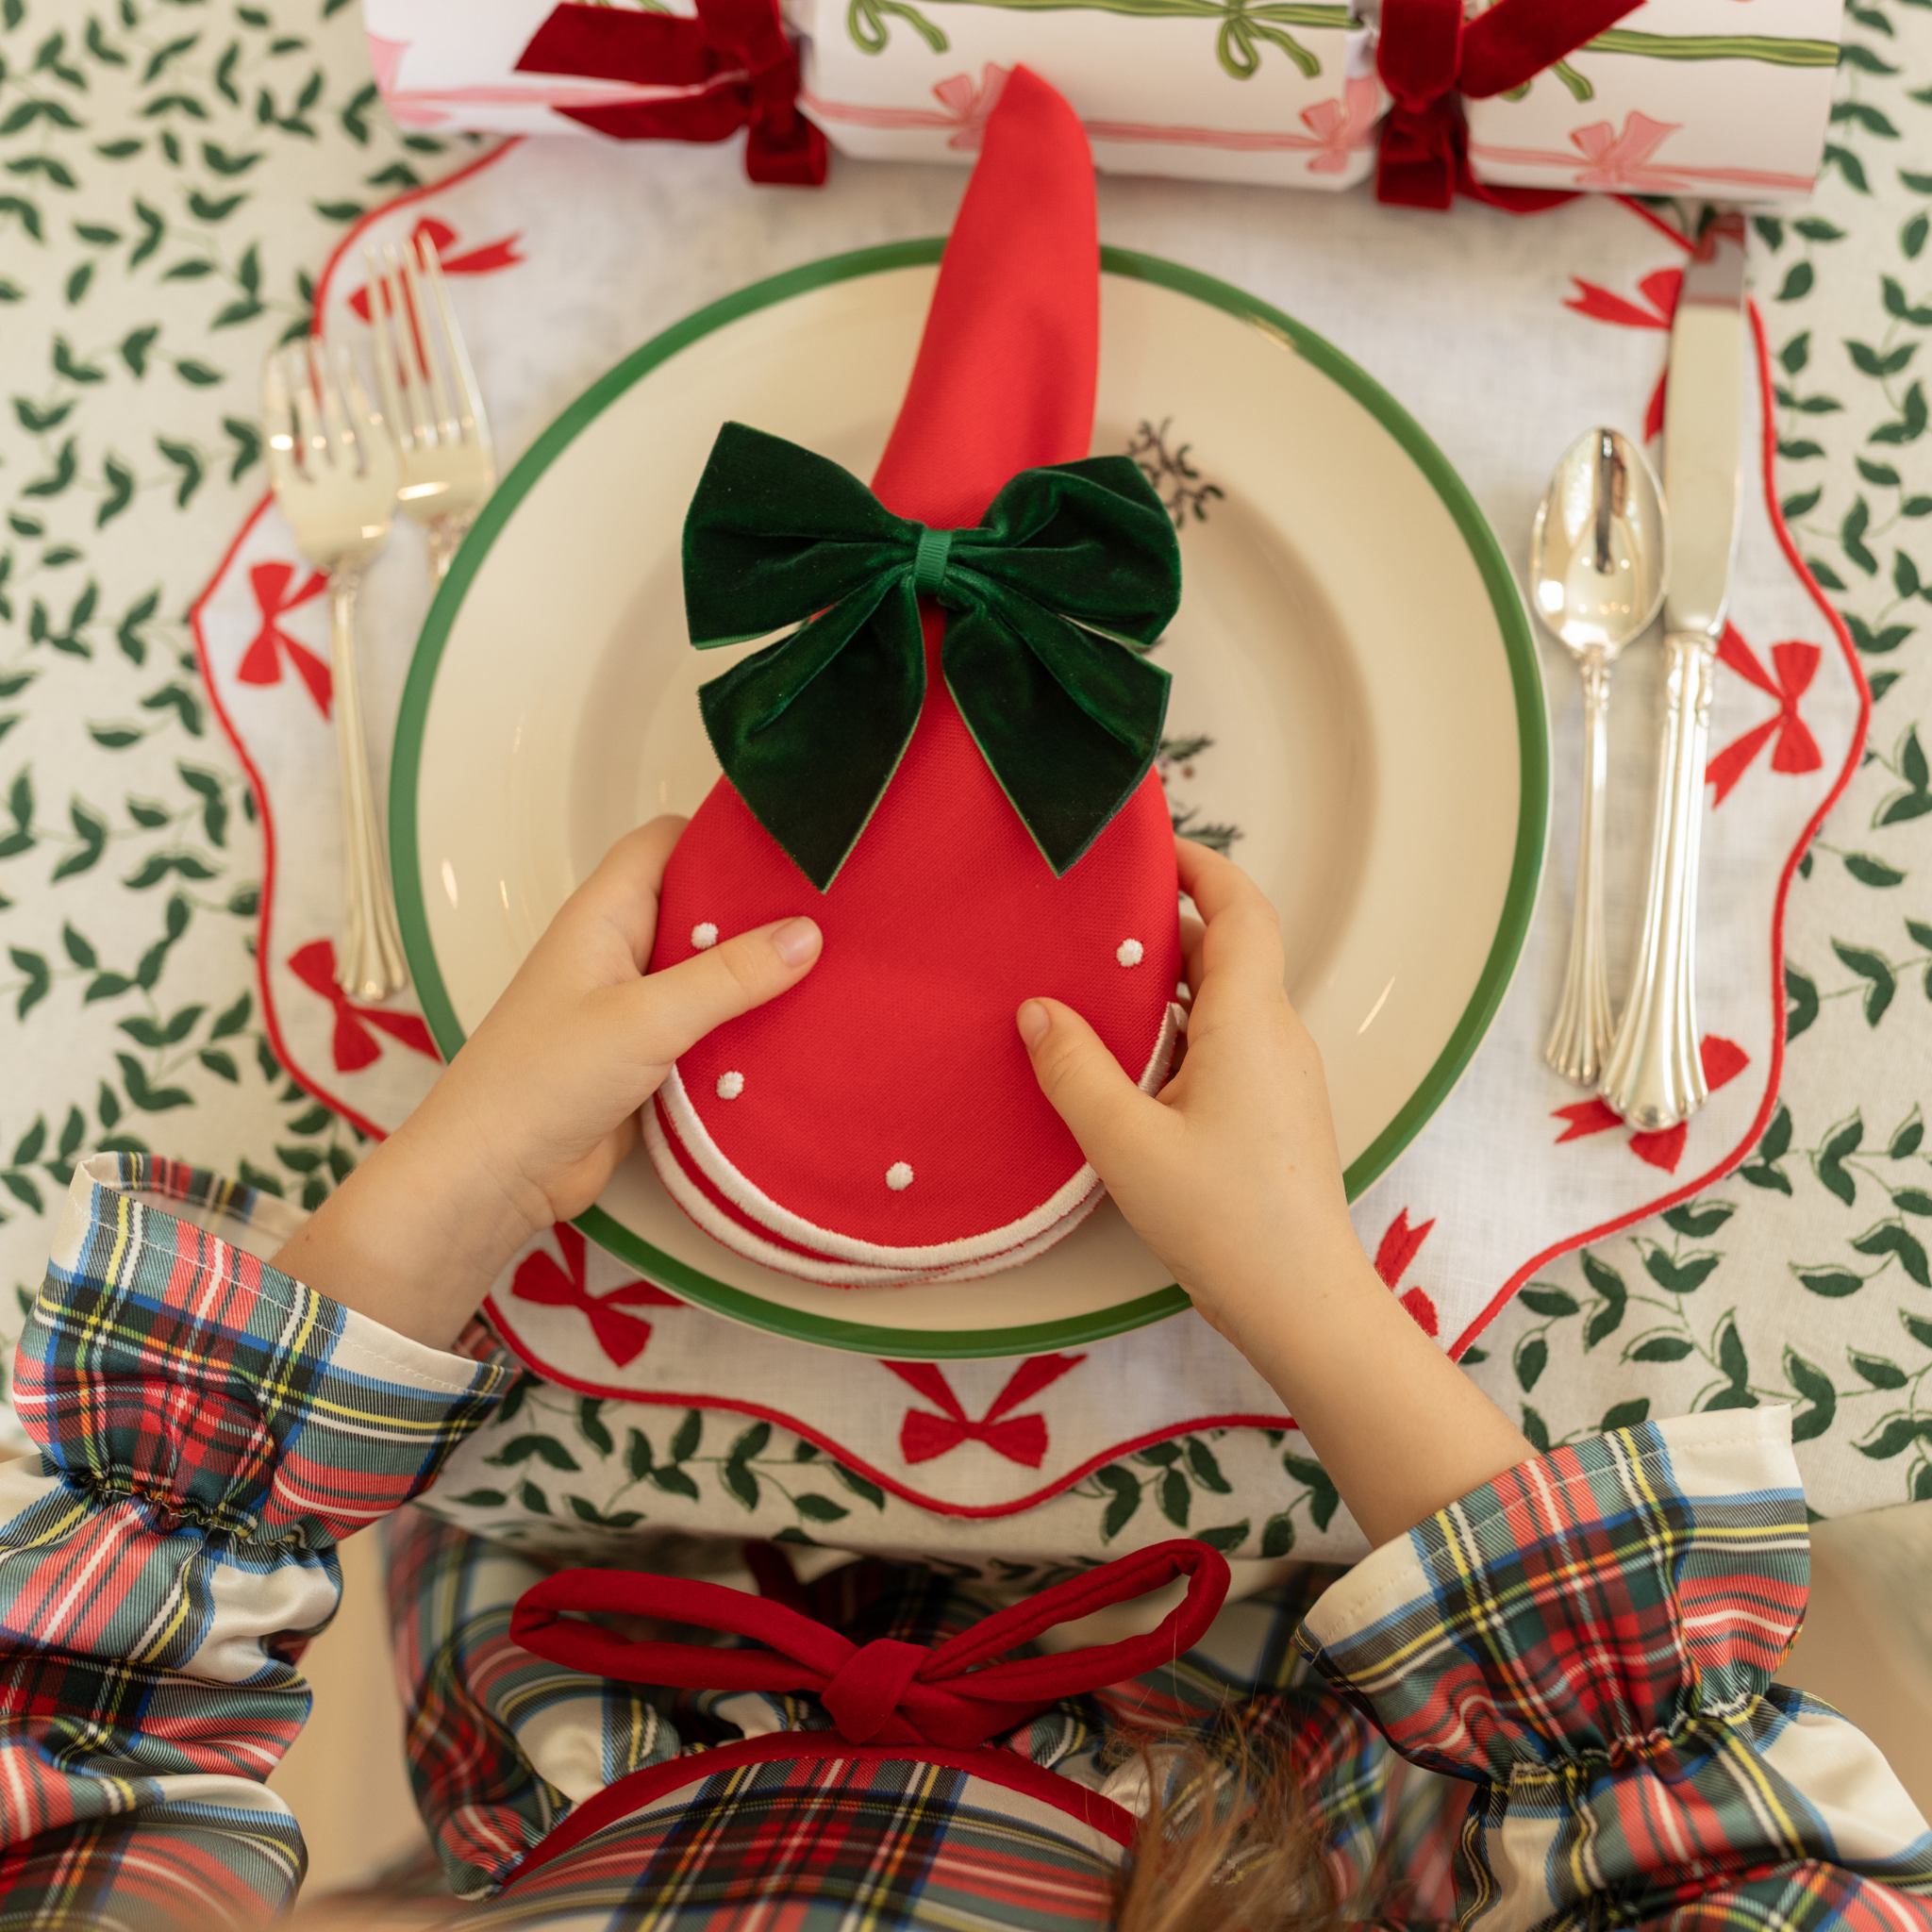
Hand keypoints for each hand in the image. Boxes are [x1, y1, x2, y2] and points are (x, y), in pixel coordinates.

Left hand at [271, 817, 821, 1346]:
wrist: (496, 1177)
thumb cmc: (539, 1081)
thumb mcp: (646, 1019)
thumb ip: (728, 976)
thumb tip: (805, 934)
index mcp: (605, 915)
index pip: (668, 843)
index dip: (724, 837)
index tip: (792, 847)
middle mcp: (621, 953)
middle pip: (700, 909)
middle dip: (758, 912)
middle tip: (832, 914)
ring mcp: (635, 1008)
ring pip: (710, 975)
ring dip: (757, 981)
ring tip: (833, 973)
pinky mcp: (650, 1061)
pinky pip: (709, 1032)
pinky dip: (745, 1033)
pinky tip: (795, 1037)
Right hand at [1016, 838, 1353, 1341]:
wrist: (1302, 1301)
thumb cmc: (1224, 1220)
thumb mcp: (1126, 1142)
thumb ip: (1075, 1069)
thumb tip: (1037, 1010)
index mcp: (1250, 1020)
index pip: (1241, 908)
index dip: (1202, 864)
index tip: (1149, 846)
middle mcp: (1276, 1034)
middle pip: (1230, 949)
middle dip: (1166, 922)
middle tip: (1095, 913)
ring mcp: (1283, 1075)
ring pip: (1228, 999)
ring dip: (1169, 980)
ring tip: (1096, 979)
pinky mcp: (1277, 1111)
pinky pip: (1230, 1041)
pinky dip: (1182, 1025)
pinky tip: (1129, 1056)